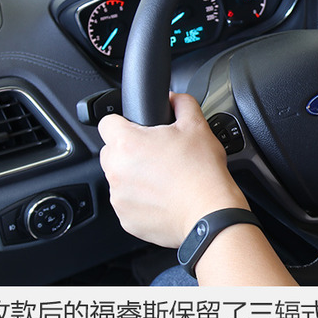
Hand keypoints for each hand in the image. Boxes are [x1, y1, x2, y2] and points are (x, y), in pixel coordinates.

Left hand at [98, 92, 248, 247]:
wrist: (210, 213)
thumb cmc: (202, 173)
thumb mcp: (197, 126)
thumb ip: (182, 103)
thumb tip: (174, 98)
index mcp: (127, 143)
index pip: (107, 122)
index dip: (124, 123)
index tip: (138, 130)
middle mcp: (116, 170)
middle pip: (112, 152)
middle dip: (131, 152)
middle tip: (158, 155)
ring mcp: (119, 197)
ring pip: (120, 179)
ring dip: (136, 177)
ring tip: (165, 179)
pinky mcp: (126, 219)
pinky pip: (128, 204)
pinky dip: (142, 201)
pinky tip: (164, 198)